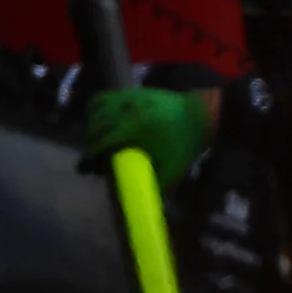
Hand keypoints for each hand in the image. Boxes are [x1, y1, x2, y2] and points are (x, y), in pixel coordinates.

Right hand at [83, 86, 213, 187]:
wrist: (205, 115)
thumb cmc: (189, 142)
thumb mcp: (175, 168)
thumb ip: (159, 184)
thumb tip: (147, 202)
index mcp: (136, 130)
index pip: (103, 141)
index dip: (91, 154)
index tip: (86, 166)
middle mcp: (129, 111)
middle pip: (96, 123)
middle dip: (91, 139)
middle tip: (94, 152)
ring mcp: (132, 97)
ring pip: (98, 105)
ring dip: (92, 120)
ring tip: (95, 133)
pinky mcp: (137, 90)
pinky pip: (110, 95)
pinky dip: (100, 105)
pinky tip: (103, 115)